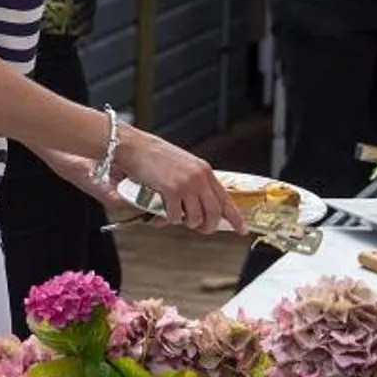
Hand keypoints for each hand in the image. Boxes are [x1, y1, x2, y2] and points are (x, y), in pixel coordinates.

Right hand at [124, 131, 242, 235]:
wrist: (134, 146)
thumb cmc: (153, 156)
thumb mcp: (182, 165)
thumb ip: (194, 183)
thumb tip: (198, 207)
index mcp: (204, 171)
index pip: (226, 199)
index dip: (235, 218)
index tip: (241, 229)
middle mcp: (199, 178)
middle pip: (213, 214)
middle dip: (207, 227)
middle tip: (199, 229)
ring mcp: (186, 184)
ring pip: (194, 218)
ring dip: (184, 223)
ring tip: (174, 216)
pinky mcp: (171, 191)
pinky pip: (175, 216)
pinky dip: (168, 219)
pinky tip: (161, 212)